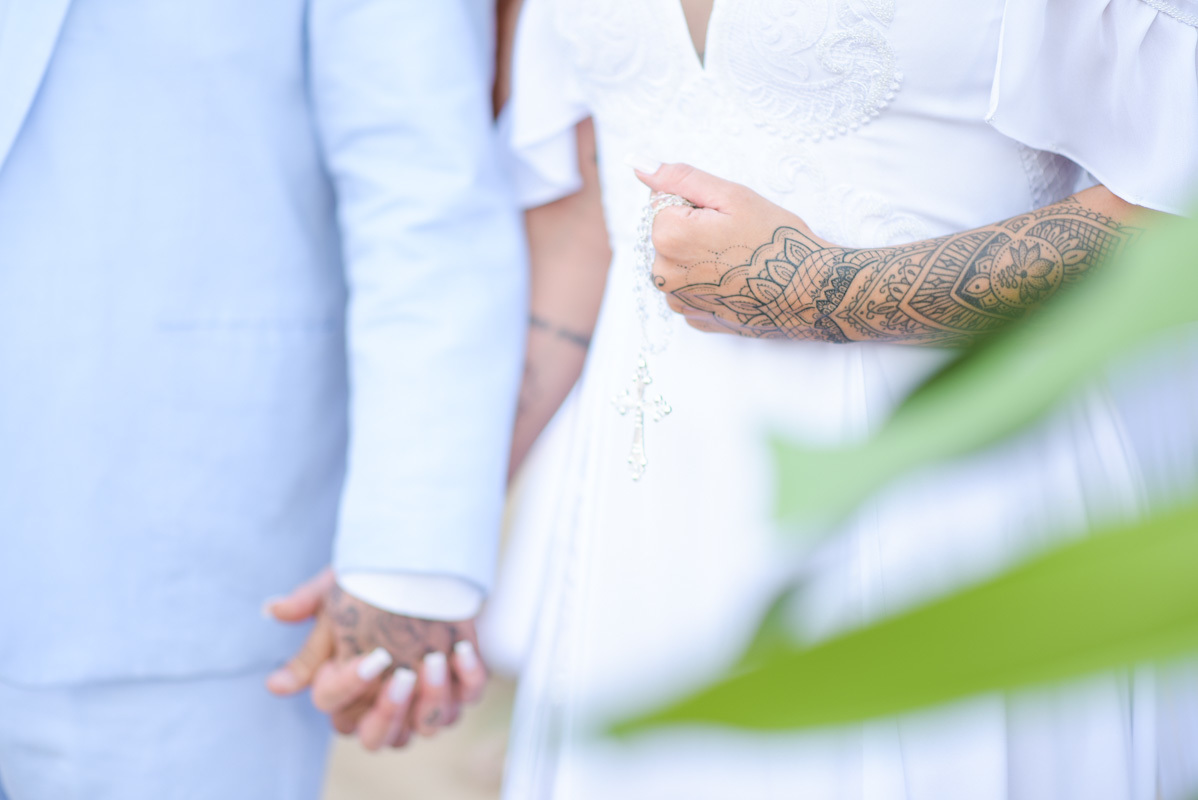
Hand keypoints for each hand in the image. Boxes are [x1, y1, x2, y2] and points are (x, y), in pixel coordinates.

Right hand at [264, 568, 487, 749]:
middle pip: (379, 739)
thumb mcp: (337, 595)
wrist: (417, 564)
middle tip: (403, 675)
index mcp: (348, 692)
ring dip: (432, 699)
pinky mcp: (459, 684)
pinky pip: (467, 698)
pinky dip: (468, 679)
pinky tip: (462, 650)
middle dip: (390, 711)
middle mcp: (384, 704)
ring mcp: (424, 699)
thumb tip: (274, 635)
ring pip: (427, 727)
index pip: (339, 713)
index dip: (351, 689)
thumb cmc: (370, 584)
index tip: (372, 657)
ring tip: (436, 659)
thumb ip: (306, 610)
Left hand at [634, 162, 852, 341]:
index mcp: (667, 237)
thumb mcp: (731, 196)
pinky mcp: (693, 318)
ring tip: (738, 262)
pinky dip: (709, 282)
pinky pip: (691, 288)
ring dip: (701, 258)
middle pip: (669, 233)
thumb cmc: (775, 240)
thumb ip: (681, 178)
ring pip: (679, 262)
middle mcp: (663, 274)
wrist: (810, 293)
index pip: (664, 201)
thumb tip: (639, 165)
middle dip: (696, 230)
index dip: (697, 203)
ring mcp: (677, 301)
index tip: (725, 218)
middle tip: (736, 240)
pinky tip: (737, 283)